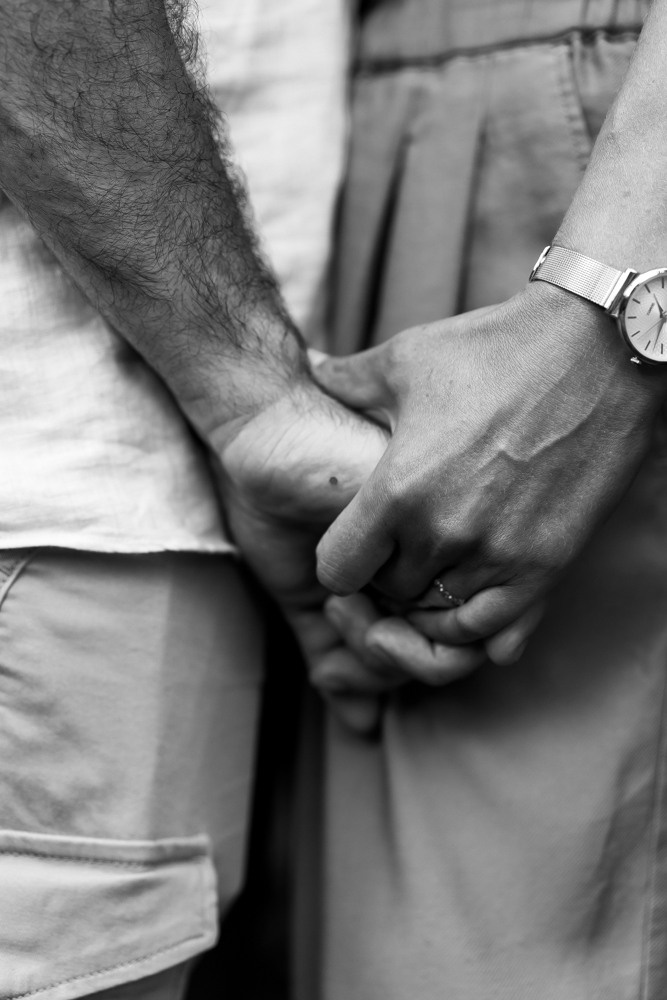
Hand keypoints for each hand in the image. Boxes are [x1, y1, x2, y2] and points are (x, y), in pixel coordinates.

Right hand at [213, 374, 485, 732]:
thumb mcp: (304, 594)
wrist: (263, 434)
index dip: (388, 667)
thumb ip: (336, 654)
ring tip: (338, 602)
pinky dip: (378, 630)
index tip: (338, 641)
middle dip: (383, 661)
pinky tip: (343, 595)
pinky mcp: (434, 524)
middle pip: (446, 661)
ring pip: (446, 649)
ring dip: (375, 647)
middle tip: (339, 617)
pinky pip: (428, 615)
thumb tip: (366, 727)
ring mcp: (443, 545)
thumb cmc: (278, 504)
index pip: (434, 658)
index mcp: (419, 574)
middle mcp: (441, 562)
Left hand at [315, 282, 663, 649]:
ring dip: (435, 597)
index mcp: (397, 489)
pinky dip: (480, 626)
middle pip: (390, 594)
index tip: (357, 541)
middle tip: (402, 545)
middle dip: (388, 574)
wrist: (596, 349)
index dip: (339, 560)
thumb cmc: (494, 349)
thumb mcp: (406, 358)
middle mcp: (444, 534)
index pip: (337, 571)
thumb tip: (313, 370)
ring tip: (440, 562)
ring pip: (441, 617)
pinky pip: (500, 636)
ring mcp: (499, 555)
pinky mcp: (548, 564)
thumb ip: (347, 380)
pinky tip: (476, 592)